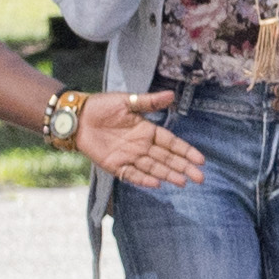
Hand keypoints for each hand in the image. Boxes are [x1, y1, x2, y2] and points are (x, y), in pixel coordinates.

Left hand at [75, 90, 205, 187]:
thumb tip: (172, 95)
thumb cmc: (102, 106)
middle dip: (183, 168)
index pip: (171, 143)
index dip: (185, 151)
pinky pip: (131, 174)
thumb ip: (149, 102)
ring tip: (183, 183)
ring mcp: (129, 157)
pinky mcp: (115, 165)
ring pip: (153, 168)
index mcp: (147, 130)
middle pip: (166, 159)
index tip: (200, 160)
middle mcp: (141, 146)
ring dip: (168, 175)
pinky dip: (143, 180)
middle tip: (200, 178)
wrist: (78, 116)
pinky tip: (157, 184)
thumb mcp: (127, 101)